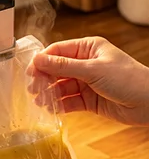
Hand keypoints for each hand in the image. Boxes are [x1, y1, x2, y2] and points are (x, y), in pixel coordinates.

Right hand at [27, 36, 149, 125]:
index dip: (42, 61)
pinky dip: (59, 105)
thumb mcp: (92, 70)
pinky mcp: (88, 99)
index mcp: (87, 49)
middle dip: (43, 79)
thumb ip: (63, 66)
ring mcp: (86, 82)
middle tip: (33, 90)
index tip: (30, 72)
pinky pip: (68, 100)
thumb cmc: (128, 79)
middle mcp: (85, 64)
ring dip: (49, 94)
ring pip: (60, 87)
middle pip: (56, 70)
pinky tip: (51, 109)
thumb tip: (38, 59)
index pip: (57, 52)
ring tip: (40, 102)